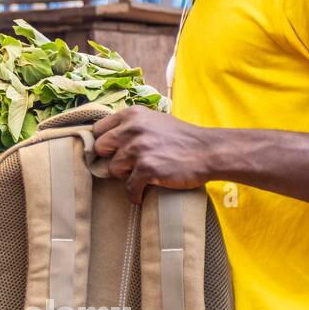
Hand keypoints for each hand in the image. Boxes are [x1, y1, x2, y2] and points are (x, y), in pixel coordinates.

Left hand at [92, 107, 211, 202]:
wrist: (209, 151)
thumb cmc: (182, 138)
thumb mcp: (154, 120)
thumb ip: (132, 126)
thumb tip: (107, 137)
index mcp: (132, 114)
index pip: (99, 129)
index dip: (104, 142)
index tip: (110, 152)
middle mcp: (132, 128)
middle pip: (100, 148)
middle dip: (111, 158)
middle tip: (126, 165)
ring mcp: (138, 148)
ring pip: (113, 169)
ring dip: (125, 176)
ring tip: (141, 176)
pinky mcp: (147, 168)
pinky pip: (128, 188)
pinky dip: (134, 194)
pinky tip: (141, 194)